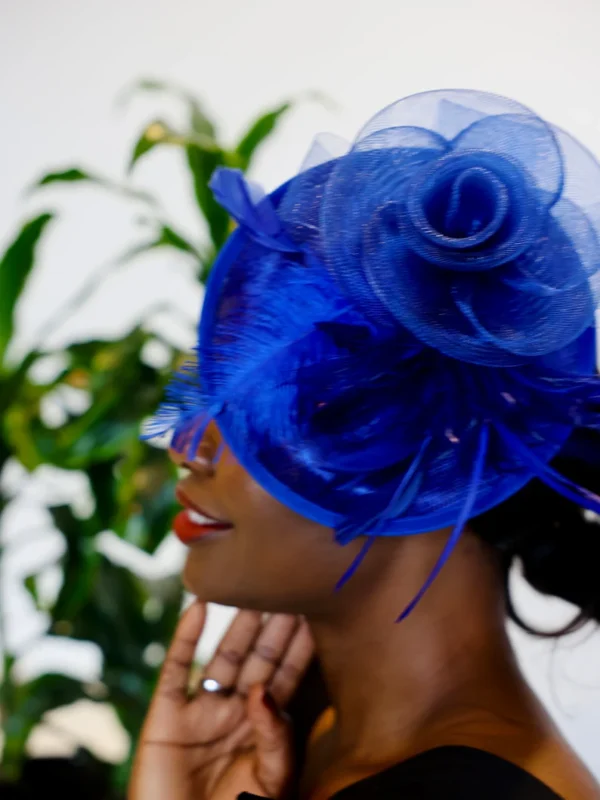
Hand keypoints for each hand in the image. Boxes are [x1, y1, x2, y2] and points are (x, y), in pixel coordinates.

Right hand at [128, 601, 314, 799]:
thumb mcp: (270, 782)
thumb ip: (275, 737)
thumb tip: (262, 691)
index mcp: (263, 727)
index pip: (287, 675)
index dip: (300, 644)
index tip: (315, 607)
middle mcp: (234, 711)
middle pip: (258, 657)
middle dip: (274, 623)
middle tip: (289, 582)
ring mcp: (201, 710)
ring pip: (223, 656)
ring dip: (237, 622)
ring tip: (251, 586)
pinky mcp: (166, 716)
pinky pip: (176, 669)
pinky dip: (185, 637)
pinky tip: (197, 607)